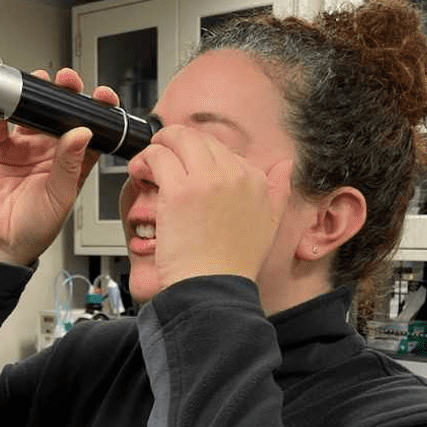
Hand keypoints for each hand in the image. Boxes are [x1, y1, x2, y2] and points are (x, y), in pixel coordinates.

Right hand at [0, 68, 116, 264]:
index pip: (89, 131)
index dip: (97, 112)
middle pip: (60, 114)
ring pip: (31, 113)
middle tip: (69, 82)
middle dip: (66, 94)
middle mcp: (48, 152)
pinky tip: (6, 101)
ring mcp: (21, 147)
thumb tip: (81, 133)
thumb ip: (69, 164)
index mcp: (72, 164)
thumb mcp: (60, 197)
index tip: (102, 97)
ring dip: (36, 96)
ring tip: (41, 82)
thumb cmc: (34, 230)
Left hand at [131, 124, 292, 289]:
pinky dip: (144, 160)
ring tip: (148, 165)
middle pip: (199, 138)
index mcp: (255, 180)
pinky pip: (157, 157)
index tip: (186, 170)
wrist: (212, 288)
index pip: (223, 149)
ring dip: (157, 147)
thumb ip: (279, 191)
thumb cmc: (232, 264)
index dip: (199, 156)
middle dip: (176, 143)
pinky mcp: (179, 190)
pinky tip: (140, 173)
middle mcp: (234, 174)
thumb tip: (286, 165)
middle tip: (161, 158)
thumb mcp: (269, 225)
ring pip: (176, 139)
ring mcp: (206, 180)